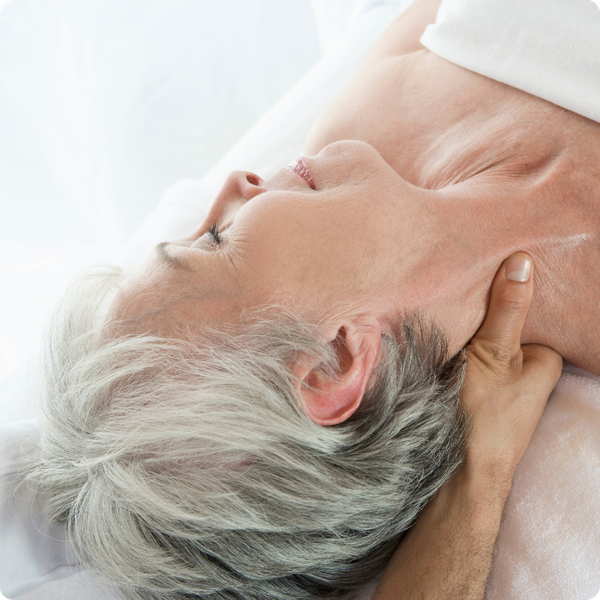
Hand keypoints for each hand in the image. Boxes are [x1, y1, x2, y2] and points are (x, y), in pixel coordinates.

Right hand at [460, 252, 562, 487]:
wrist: (456, 475)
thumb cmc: (484, 416)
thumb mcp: (495, 354)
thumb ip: (507, 309)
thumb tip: (523, 260)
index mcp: (544, 361)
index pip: (526, 312)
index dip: (504, 293)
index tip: (482, 269)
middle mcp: (525, 372)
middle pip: (501, 326)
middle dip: (479, 312)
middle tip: (454, 288)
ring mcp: (498, 385)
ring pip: (479, 343)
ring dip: (460, 331)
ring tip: (440, 307)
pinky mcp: (473, 394)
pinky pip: (463, 359)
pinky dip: (450, 349)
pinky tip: (433, 338)